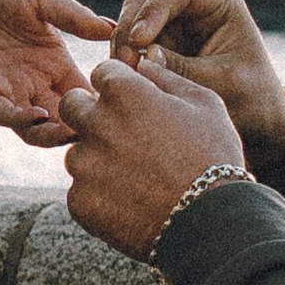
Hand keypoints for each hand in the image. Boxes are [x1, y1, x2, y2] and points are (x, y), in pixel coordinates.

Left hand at [0, 0, 112, 143]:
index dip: (102, 105)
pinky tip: (38, 116)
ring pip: (36, 128)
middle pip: (63, 120)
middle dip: (80, 130)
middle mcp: (36, 84)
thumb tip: (112, 29)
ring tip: (71, 132)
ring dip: (53, 135)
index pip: (84, 95)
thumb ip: (76, 18)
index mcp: (56, 65)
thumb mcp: (44, 1)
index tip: (123, 109)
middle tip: (100, 131)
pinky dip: (21, 121)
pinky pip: (4, 114)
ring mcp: (10, 90)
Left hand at [57, 50, 247, 258]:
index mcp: (124, 92)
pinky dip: (100, 196)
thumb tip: (144, 63)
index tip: (134, 104)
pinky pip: (80, 191)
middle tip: (121, 135)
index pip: (102, 72)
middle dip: (90, 113)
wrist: (209, 221)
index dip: (119, 86)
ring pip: (76, 152)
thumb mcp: (204, 103)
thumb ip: (167, 77)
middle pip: (72, 105)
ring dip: (96, 159)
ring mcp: (84, 165)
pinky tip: (131, 202)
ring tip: (135, 177)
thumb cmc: (213, 155)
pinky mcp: (80, 201)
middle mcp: (95, 123)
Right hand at [110, 0, 284, 166]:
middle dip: (129, 28)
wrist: (256, 118)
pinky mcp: (157, 46)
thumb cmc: (250, 95)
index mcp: (218, 2)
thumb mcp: (223, 82)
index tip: (139, 41)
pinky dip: (123, 60)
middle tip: (124, 62)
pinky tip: (121, 80)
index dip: (152, 10)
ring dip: (122, 45)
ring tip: (121, 74)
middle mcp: (191, 7)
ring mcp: (172, 25)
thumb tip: (145, 58)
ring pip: (131, 20)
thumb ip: (185, 68)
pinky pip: (130, 45)